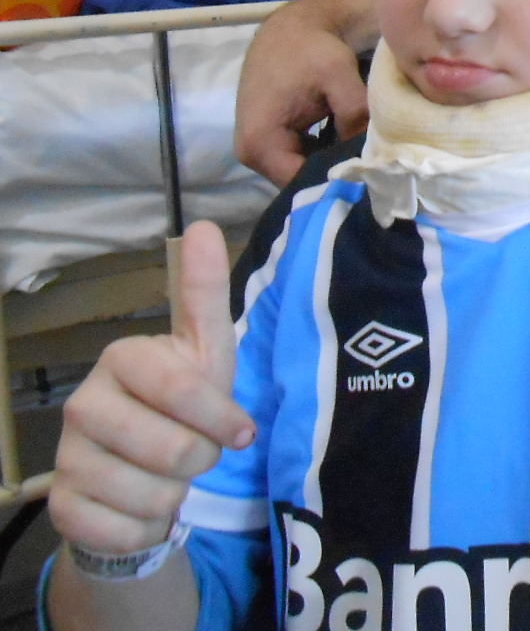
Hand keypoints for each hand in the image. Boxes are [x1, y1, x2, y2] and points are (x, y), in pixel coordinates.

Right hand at [50, 222, 254, 554]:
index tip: (242, 432)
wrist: (137, 473)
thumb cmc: (181, 404)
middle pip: (172, 449)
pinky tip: (142, 508)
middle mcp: (84, 404)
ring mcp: (67, 457)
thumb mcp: (205, 350)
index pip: (180, 389)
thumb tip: (198, 224)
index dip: (219, 416)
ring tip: (169, 477)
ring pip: (154, 495)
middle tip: (197, 452)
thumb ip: (203, 292)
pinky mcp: (61, 508)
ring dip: (178, 495)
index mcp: (122, 359)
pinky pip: (126, 530)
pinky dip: (149, 528)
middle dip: (202, 459)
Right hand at [235, 0, 374, 185]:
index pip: (301, 184)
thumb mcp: (338, 75)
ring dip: (329, 167)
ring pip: (300, 173)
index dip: (335, 183)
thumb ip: (354, 113)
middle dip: (334, 177)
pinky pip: (298, 160)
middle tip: (372, 172)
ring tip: (364, 160)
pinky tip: (347, 148)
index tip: (369, 180)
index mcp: (260, 143)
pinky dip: (322, 156)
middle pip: (300, 182)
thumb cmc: (311, 48)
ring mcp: (256, 150)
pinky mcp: (268, 142)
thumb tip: (369, 153)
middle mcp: (251, 154)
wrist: (290, 27)